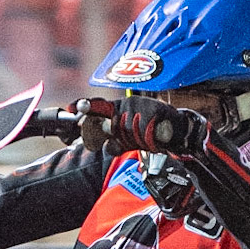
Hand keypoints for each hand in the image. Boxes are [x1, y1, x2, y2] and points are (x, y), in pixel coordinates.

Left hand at [76, 96, 208, 155]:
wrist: (177, 131)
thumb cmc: (150, 134)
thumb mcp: (128, 139)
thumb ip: (113, 141)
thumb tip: (103, 145)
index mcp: (118, 108)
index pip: (97, 107)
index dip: (84, 107)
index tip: (72, 108)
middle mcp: (127, 103)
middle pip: (112, 127)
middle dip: (122, 139)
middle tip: (138, 138)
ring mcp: (140, 105)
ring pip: (128, 130)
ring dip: (139, 140)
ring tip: (149, 136)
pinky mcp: (154, 109)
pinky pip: (144, 131)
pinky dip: (150, 139)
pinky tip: (156, 136)